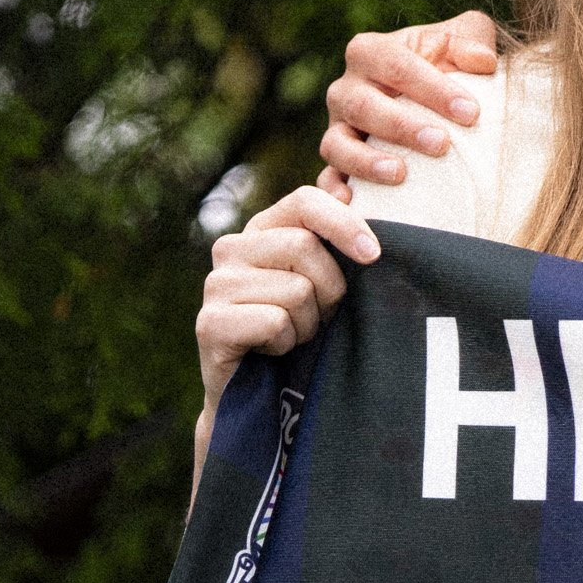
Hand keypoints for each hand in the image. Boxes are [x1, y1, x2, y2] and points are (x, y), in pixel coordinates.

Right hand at [196, 185, 379, 417]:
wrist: (263, 394)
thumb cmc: (304, 327)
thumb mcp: (327, 278)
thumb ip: (336, 234)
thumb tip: (346, 187)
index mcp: (263, 228)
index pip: (305, 201)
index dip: (344, 223)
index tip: (373, 255)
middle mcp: (231, 248)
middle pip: (304, 246)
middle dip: (329, 289)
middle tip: (320, 315)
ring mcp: (215, 285)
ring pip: (295, 289)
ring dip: (309, 322)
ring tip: (294, 334)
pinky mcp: (209, 323)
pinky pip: (275, 322)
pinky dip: (287, 342)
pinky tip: (274, 350)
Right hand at [317, 10, 498, 195]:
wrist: (432, 102)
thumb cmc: (449, 68)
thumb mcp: (462, 41)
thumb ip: (473, 40)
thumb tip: (483, 62)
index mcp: (371, 52)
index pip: (397, 64)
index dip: (433, 88)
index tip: (471, 112)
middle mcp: (346, 88)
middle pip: (363, 105)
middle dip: (402, 126)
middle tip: (441, 144)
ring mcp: (337, 127)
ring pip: (337, 144)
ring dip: (366, 161)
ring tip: (400, 174)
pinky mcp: (336, 162)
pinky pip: (326, 179)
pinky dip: (334, 191)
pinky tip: (351, 203)